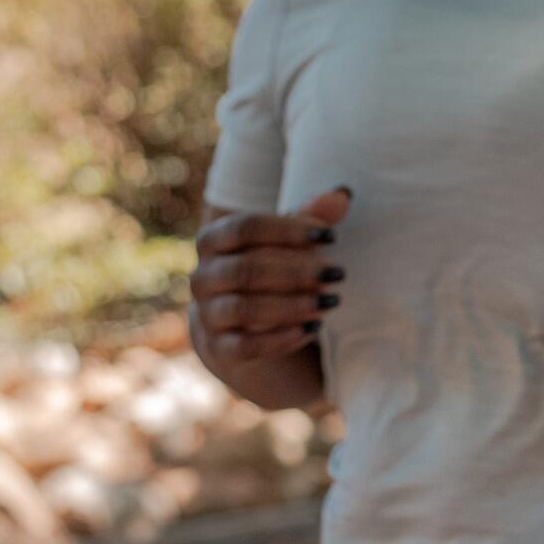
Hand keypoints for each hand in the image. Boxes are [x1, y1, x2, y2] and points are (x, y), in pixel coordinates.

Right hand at [190, 186, 350, 363]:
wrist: (236, 316)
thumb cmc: (268, 260)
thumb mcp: (285, 236)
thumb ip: (311, 216)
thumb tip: (342, 195)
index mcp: (213, 239)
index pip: (245, 227)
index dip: (289, 230)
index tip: (331, 236)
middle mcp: (202, 277)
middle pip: (244, 270)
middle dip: (296, 272)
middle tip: (337, 273)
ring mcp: (207, 314)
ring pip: (243, 309)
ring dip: (291, 306)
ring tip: (331, 301)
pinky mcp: (218, 348)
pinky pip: (245, 347)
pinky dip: (281, 339)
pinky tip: (314, 328)